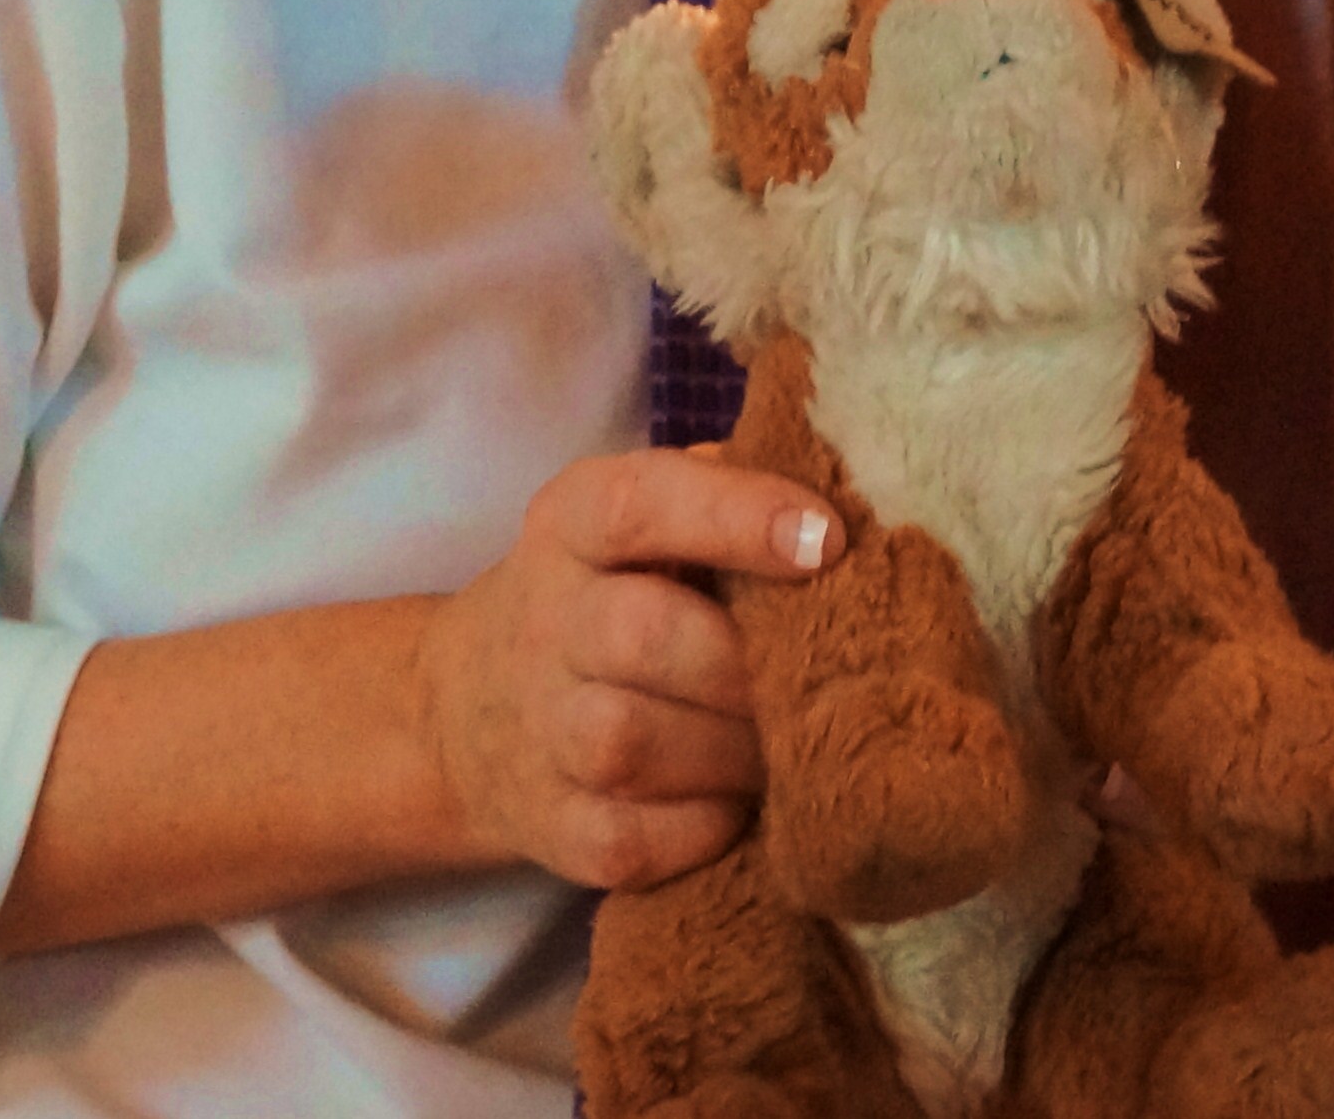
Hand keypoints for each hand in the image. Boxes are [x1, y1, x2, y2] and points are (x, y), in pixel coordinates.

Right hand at [415, 445, 838, 889]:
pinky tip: (739, 800)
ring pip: (631, 746)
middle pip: (641, 636)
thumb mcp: (652, 518)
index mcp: (573, 523)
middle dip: (746, 663)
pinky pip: (634, 841)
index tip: (828, 539)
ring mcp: (536, 732)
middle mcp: (543, 621)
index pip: (639, 503)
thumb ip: (739, 492)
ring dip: (732, 752)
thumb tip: (863, 499)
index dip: (736, 516)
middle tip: (816, 676)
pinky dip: (704, 829)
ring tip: (789, 742)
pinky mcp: (551, 829)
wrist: (471, 707)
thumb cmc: (617, 591)